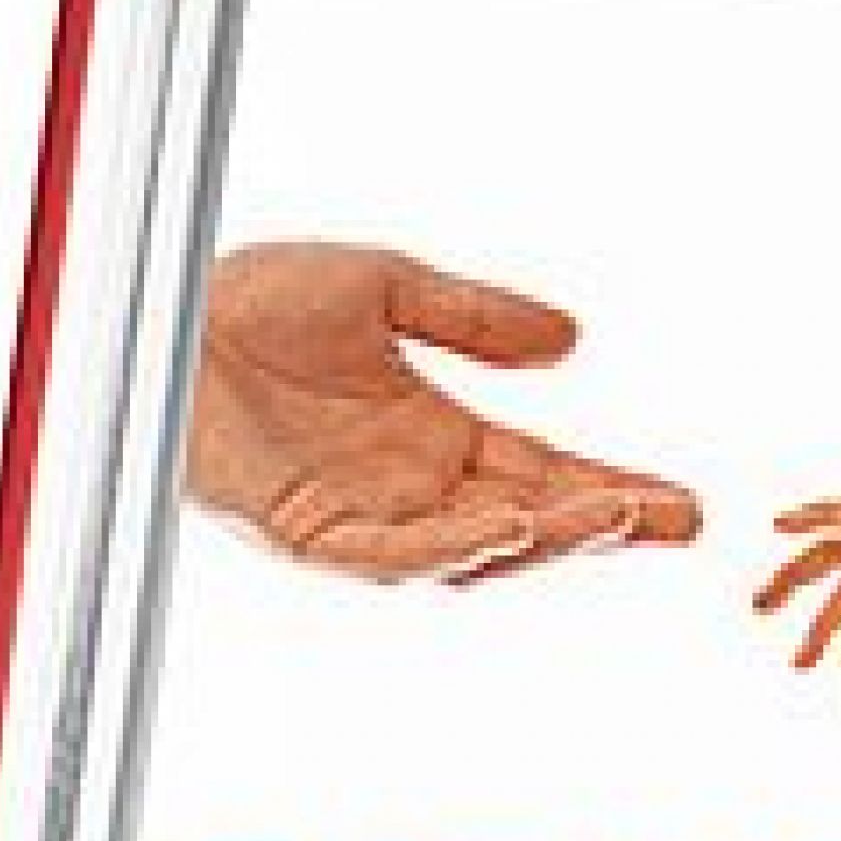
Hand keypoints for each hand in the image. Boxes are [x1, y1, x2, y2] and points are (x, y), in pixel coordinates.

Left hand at [185, 242, 702, 578]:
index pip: (544, 474)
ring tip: (615, 518)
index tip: (683, 502)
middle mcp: (407, 493)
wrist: (158, 316)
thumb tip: (572, 341)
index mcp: (432, 441)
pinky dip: (450, 547)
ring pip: (474, 551)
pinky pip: (393, 554)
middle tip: (678, 521)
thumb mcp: (387, 286)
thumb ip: (477, 318)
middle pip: (529, 524)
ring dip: (547, 537)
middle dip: (605, 526)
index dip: (613, 489)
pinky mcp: (310, 537)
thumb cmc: (249, 303)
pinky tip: (503, 528)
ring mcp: (362, 523)